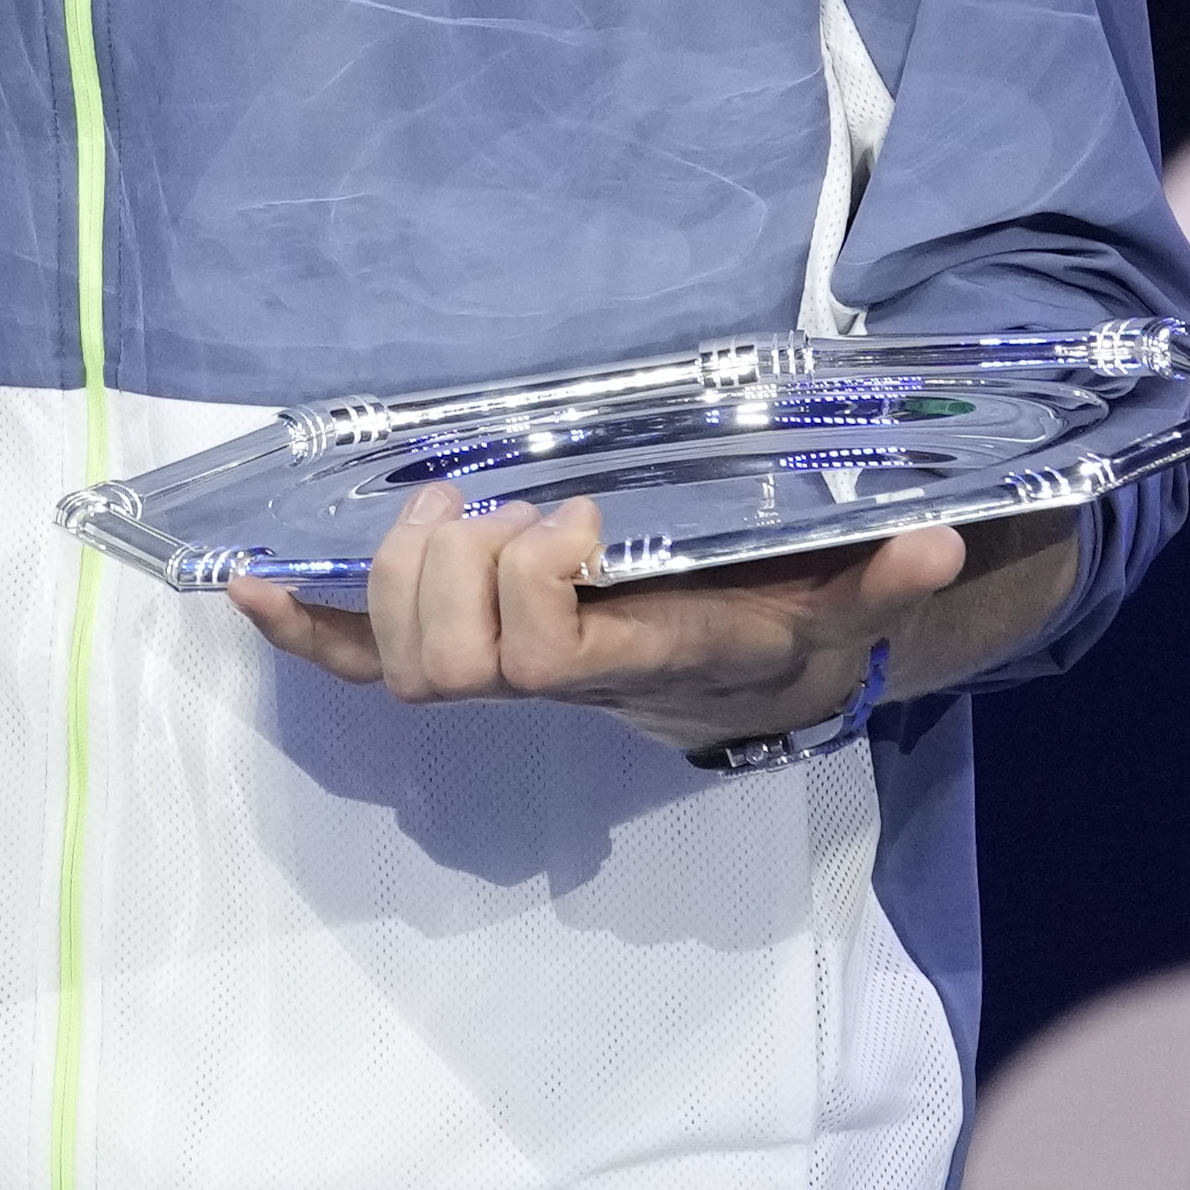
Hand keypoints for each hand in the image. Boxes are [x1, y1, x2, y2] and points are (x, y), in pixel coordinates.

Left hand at [228, 488, 968, 756]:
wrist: (743, 684)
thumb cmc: (775, 623)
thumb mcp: (840, 598)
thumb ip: (883, 576)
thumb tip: (943, 545)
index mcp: (641, 660)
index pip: (553, 651)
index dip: (537, 580)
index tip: (572, 517)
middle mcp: (560, 682)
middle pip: (455, 664)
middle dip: (449, 574)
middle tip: (480, 505)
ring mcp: (503, 679)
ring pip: (406, 668)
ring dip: (392, 577)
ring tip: (433, 507)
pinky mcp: (464, 661)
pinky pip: (364, 666)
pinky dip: (304, 630)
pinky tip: (245, 590)